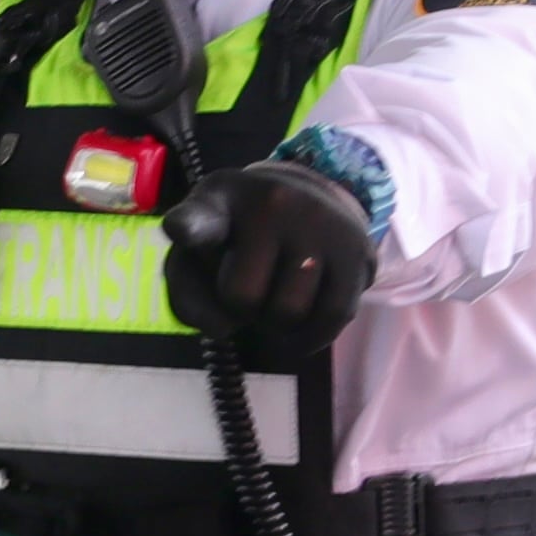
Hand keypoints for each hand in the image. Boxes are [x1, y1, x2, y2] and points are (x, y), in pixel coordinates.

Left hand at [162, 160, 374, 367]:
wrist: (308, 199)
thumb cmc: (239, 237)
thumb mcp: (199, 252)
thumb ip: (188, 295)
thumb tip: (220, 327)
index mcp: (219, 202)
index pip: (199, 219)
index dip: (189, 227)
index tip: (180, 230)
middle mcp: (271, 204)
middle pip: (243, 300)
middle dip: (243, 309)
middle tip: (253, 286)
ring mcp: (318, 222)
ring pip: (289, 314)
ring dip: (278, 324)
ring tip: (277, 296)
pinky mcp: (355, 247)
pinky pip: (332, 316)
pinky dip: (313, 336)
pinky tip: (301, 327)